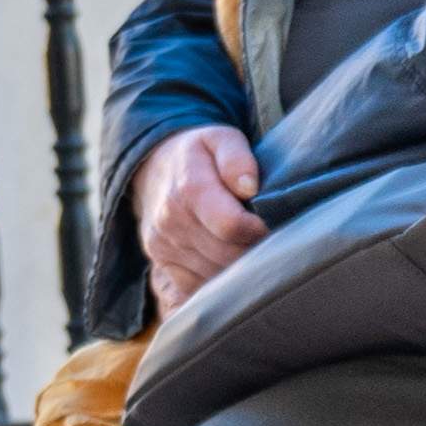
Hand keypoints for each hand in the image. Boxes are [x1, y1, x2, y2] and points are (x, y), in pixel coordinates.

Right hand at [133, 125, 263, 314]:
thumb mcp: (220, 138)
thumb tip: (249, 186)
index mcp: (189, 189)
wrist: (152, 167)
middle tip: (272, 238)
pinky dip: (219, 280)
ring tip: (252, 247)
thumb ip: (237, 157)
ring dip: (240, 267)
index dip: (260, 229)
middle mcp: (171, 221)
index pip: (232, 226)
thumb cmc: (199, 153)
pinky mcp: (161, 263)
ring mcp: (163, 245)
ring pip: (215, 274)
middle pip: (227, 254)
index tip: (274, 222)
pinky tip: (232, 263)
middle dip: (255, 250)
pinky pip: (197, 287)